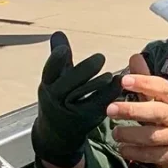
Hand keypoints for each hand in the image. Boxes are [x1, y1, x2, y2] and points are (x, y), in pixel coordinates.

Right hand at [32, 31, 122, 167]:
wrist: (57, 133)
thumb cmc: (60, 98)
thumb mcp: (57, 79)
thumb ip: (60, 58)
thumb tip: (58, 33)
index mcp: (48, 85)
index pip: (49, 71)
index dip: (55, 60)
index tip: (64, 49)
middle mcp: (55, 98)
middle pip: (67, 84)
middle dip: (83, 71)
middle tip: (100, 58)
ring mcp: (69, 111)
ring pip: (82, 97)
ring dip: (97, 85)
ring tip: (110, 74)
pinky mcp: (85, 120)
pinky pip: (97, 106)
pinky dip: (108, 95)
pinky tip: (119, 84)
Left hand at [107, 69, 167, 167]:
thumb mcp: (159, 99)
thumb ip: (145, 81)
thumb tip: (134, 57)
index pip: (161, 87)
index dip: (143, 82)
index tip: (123, 80)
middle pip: (157, 112)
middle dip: (133, 110)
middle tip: (110, 109)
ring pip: (153, 136)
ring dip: (131, 135)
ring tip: (115, 133)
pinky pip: (153, 155)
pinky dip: (136, 153)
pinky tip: (123, 149)